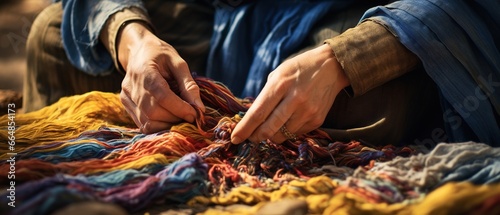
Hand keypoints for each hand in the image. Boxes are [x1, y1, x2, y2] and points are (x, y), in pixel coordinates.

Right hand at [117, 22, 204, 132]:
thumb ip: (189, 85)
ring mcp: (126, 97)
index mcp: (145, 71)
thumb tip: (200, 108)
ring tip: (181, 118)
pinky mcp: (126, 105)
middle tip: (190, 116)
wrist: (139, 50)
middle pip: (154, 113)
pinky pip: (142, 124)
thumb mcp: (178, 63)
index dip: (180, 109)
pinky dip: (159, 126)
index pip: (162, 96)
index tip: (196, 114)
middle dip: (175, 119)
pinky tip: (169, 119)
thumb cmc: (161, 55)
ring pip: (147, 122)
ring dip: (168, 125)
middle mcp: (131, 86)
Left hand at [231, 44, 348, 143]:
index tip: (234, 138)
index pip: (258, 113)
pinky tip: (289, 120)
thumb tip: (252, 118)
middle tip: (251, 138)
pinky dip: (287, 131)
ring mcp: (307, 111)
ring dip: (272, 135)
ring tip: (271, 126)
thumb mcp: (278, 73)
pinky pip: (295, 134)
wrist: (332, 67)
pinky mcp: (317, 120)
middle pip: (269, 128)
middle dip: (255, 137)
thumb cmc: (299, 69)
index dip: (244, 128)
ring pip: (281, 135)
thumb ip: (266, 95)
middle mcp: (295, 99)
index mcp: (280, 84)